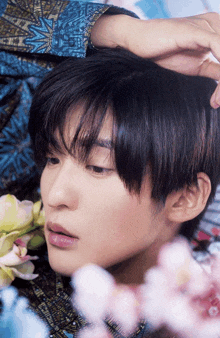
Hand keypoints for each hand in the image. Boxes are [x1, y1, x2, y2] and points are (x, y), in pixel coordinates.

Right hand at [91, 13, 219, 107]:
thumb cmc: (164, 51)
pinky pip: (218, 45)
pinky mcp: (196, 31)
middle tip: (216, 101)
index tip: (217, 100)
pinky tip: (217, 87)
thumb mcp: (196, 66)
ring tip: (216, 100)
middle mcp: (216, 24)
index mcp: (217, 30)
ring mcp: (207, 26)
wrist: (138, 41)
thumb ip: (215, 70)